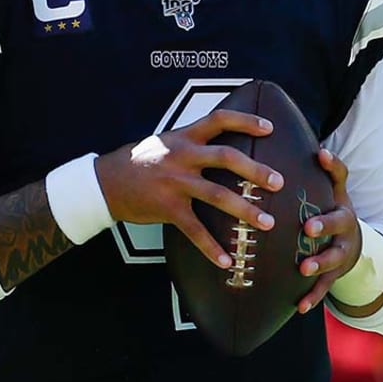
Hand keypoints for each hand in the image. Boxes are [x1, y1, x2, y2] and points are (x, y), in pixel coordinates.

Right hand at [95, 110, 283, 268]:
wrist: (103, 182)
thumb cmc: (140, 161)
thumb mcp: (166, 142)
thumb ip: (193, 142)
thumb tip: (225, 145)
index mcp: (184, 137)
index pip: (219, 120)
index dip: (246, 121)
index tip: (271, 128)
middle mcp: (182, 156)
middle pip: (226, 157)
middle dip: (256, 170)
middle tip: (279, 183)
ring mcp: (174, 182)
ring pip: (217, 195)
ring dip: (245, 210)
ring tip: (268, 223)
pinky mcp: (167, 208)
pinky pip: (195, 230)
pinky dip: (212, 247)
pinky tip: (227, 260)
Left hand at [296, 149, 360, 313]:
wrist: (353, 246)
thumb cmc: (331, 212)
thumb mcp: (332, 191)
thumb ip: (324, 170)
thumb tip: (311, 144)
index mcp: (340, 200)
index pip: (340, 178)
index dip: (332, 165)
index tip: (320, 154)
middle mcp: (345, 225)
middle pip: (339, 222)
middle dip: (324, 224)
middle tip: (308, 227)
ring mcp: (342, 251)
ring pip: (333, 257)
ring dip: (319, 262)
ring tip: (304, 268)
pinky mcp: (335, 274)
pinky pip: (324, 287)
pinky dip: (312, 297)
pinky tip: (299, 307)